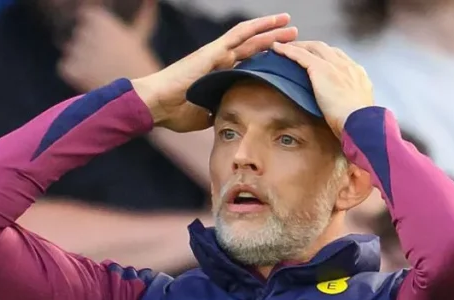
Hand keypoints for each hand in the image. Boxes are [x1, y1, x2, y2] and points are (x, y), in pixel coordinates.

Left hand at [57, 4, 160, 91]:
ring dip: (80, 59)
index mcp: (102, 20)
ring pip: (71, 51)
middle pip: (78, 34)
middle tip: (103, 60)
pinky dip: (74, 74)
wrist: (137, 97)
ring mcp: (76, 51)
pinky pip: (65, 67)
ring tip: (99, 71)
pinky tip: (90, 80)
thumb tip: (151, 1)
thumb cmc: (141, 67)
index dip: (93, 28)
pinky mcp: (69, 69)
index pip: (86, 16)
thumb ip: (140, 16)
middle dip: (86, 45)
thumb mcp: (140, 37)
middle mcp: (86, 32)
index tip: (102, 41)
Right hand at [131, 14, 297, 132]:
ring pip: (250, 37)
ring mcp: (217, 53)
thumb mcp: (207, 115)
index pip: (248, 64)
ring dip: (270, 30)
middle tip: (297, 39)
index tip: (286, 62)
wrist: (157, 104)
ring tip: (290, 25)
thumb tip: (233, 122)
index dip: (267, 62)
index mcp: (219, 74)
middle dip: (275, 43)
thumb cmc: (176, 112)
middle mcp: (220, 60)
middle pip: (253, 48)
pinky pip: (239, 34)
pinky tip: (272, 22)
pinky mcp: (213, 51)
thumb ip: (222, 112)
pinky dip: (257, 27)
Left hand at [271, 41, 373, 137]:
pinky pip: (301, 55)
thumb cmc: (360, 122)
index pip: (339, 57)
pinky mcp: (321, 69)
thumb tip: (345, 106)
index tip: (317, 57)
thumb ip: (351, 101)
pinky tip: (277, 49)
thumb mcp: (359, 108)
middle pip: (325, 48)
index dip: (326, 55)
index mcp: (358, 74)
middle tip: (297, 48)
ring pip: (313, 48)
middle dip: (310, 46)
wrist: (360, 121)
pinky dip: (288, 50)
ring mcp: (334, 65)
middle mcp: (347, 65)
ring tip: (284, 46)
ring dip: (298, 45)